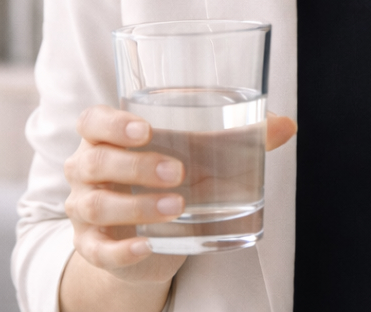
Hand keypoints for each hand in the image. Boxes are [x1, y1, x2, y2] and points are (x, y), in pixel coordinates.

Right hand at [59, 105, 296, 311]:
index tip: (146, 130)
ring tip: (178, 206)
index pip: (92, 120)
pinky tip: (147, 246)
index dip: (113, 124)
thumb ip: (240, 135)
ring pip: (94, 206)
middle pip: (94, 161)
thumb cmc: (173, 173)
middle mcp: (86, 167)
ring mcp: (84, 208)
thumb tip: (287, 125)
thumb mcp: (202, 152)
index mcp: (106, 133)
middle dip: (135, 167)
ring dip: (136, 206)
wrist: (150, 232)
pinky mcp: (92, 246)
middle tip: (179, 172)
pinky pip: (97, 251)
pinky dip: (121, 250)